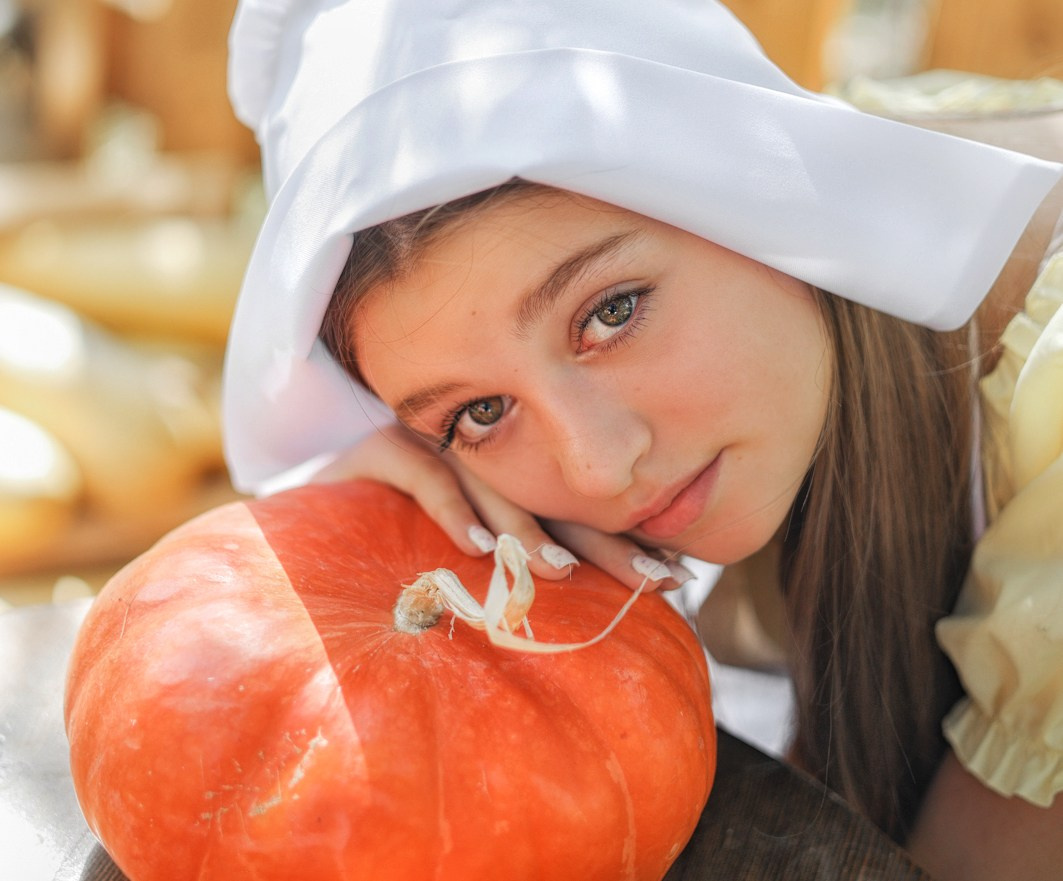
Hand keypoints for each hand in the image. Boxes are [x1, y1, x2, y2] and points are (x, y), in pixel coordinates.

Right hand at [311, 424, 693, 590]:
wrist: (298, 542)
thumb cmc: (391, 564)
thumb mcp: (466, 585)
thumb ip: (524, 592)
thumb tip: (605, 638)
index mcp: (510, 489)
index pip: (580, 514)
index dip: (628, 543)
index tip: (677, 577)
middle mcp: (480, 463)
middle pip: (554, 498)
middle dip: (607, 540)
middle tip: (655, 579)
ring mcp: (432, 449)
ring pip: (494, 484)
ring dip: (525, 531)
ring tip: (560, 573)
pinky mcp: (380, 450)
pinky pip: (421, 472)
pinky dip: (449, 508)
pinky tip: (471, 547)